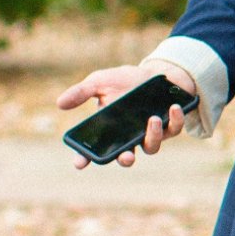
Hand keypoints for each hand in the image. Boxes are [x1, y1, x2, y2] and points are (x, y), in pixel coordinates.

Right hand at [55, 61, 195, 167]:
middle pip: (125, 157)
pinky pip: (174, 130)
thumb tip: (59, 103)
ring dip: (152, 136)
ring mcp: (150, 134)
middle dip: (125, 159)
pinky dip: (175, 121)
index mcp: (109, 130)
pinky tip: (173, 108)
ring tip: (153, 119)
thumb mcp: (100, 82)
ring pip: (151, 147)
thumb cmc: (124, 80)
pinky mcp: (170, 126)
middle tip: (126, 156)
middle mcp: (129, 137)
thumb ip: (81, 92)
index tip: (79, 163)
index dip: (85, 158)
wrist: (154, 72)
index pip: (94, 150)